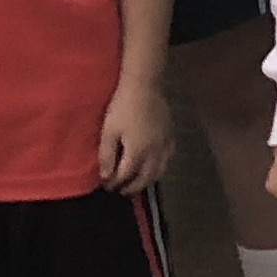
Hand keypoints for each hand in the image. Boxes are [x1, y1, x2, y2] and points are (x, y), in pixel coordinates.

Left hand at [96, 73, 175, 195]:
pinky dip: (161, 167)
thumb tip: (106, 176)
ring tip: (138, 183)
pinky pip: (169, 158)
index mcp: (137, 151)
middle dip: (132, 187)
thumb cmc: (122, 107)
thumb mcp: (108, 131)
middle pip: (145, 177)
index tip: (106, 186)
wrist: (144, 86)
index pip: (125, 175)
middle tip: (121, 190)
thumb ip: (107, 155)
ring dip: (148, 180)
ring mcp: (165, 144)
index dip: (115, 183)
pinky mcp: (170, 135)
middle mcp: (154, 152)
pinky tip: (155, 166)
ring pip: (160, 170)